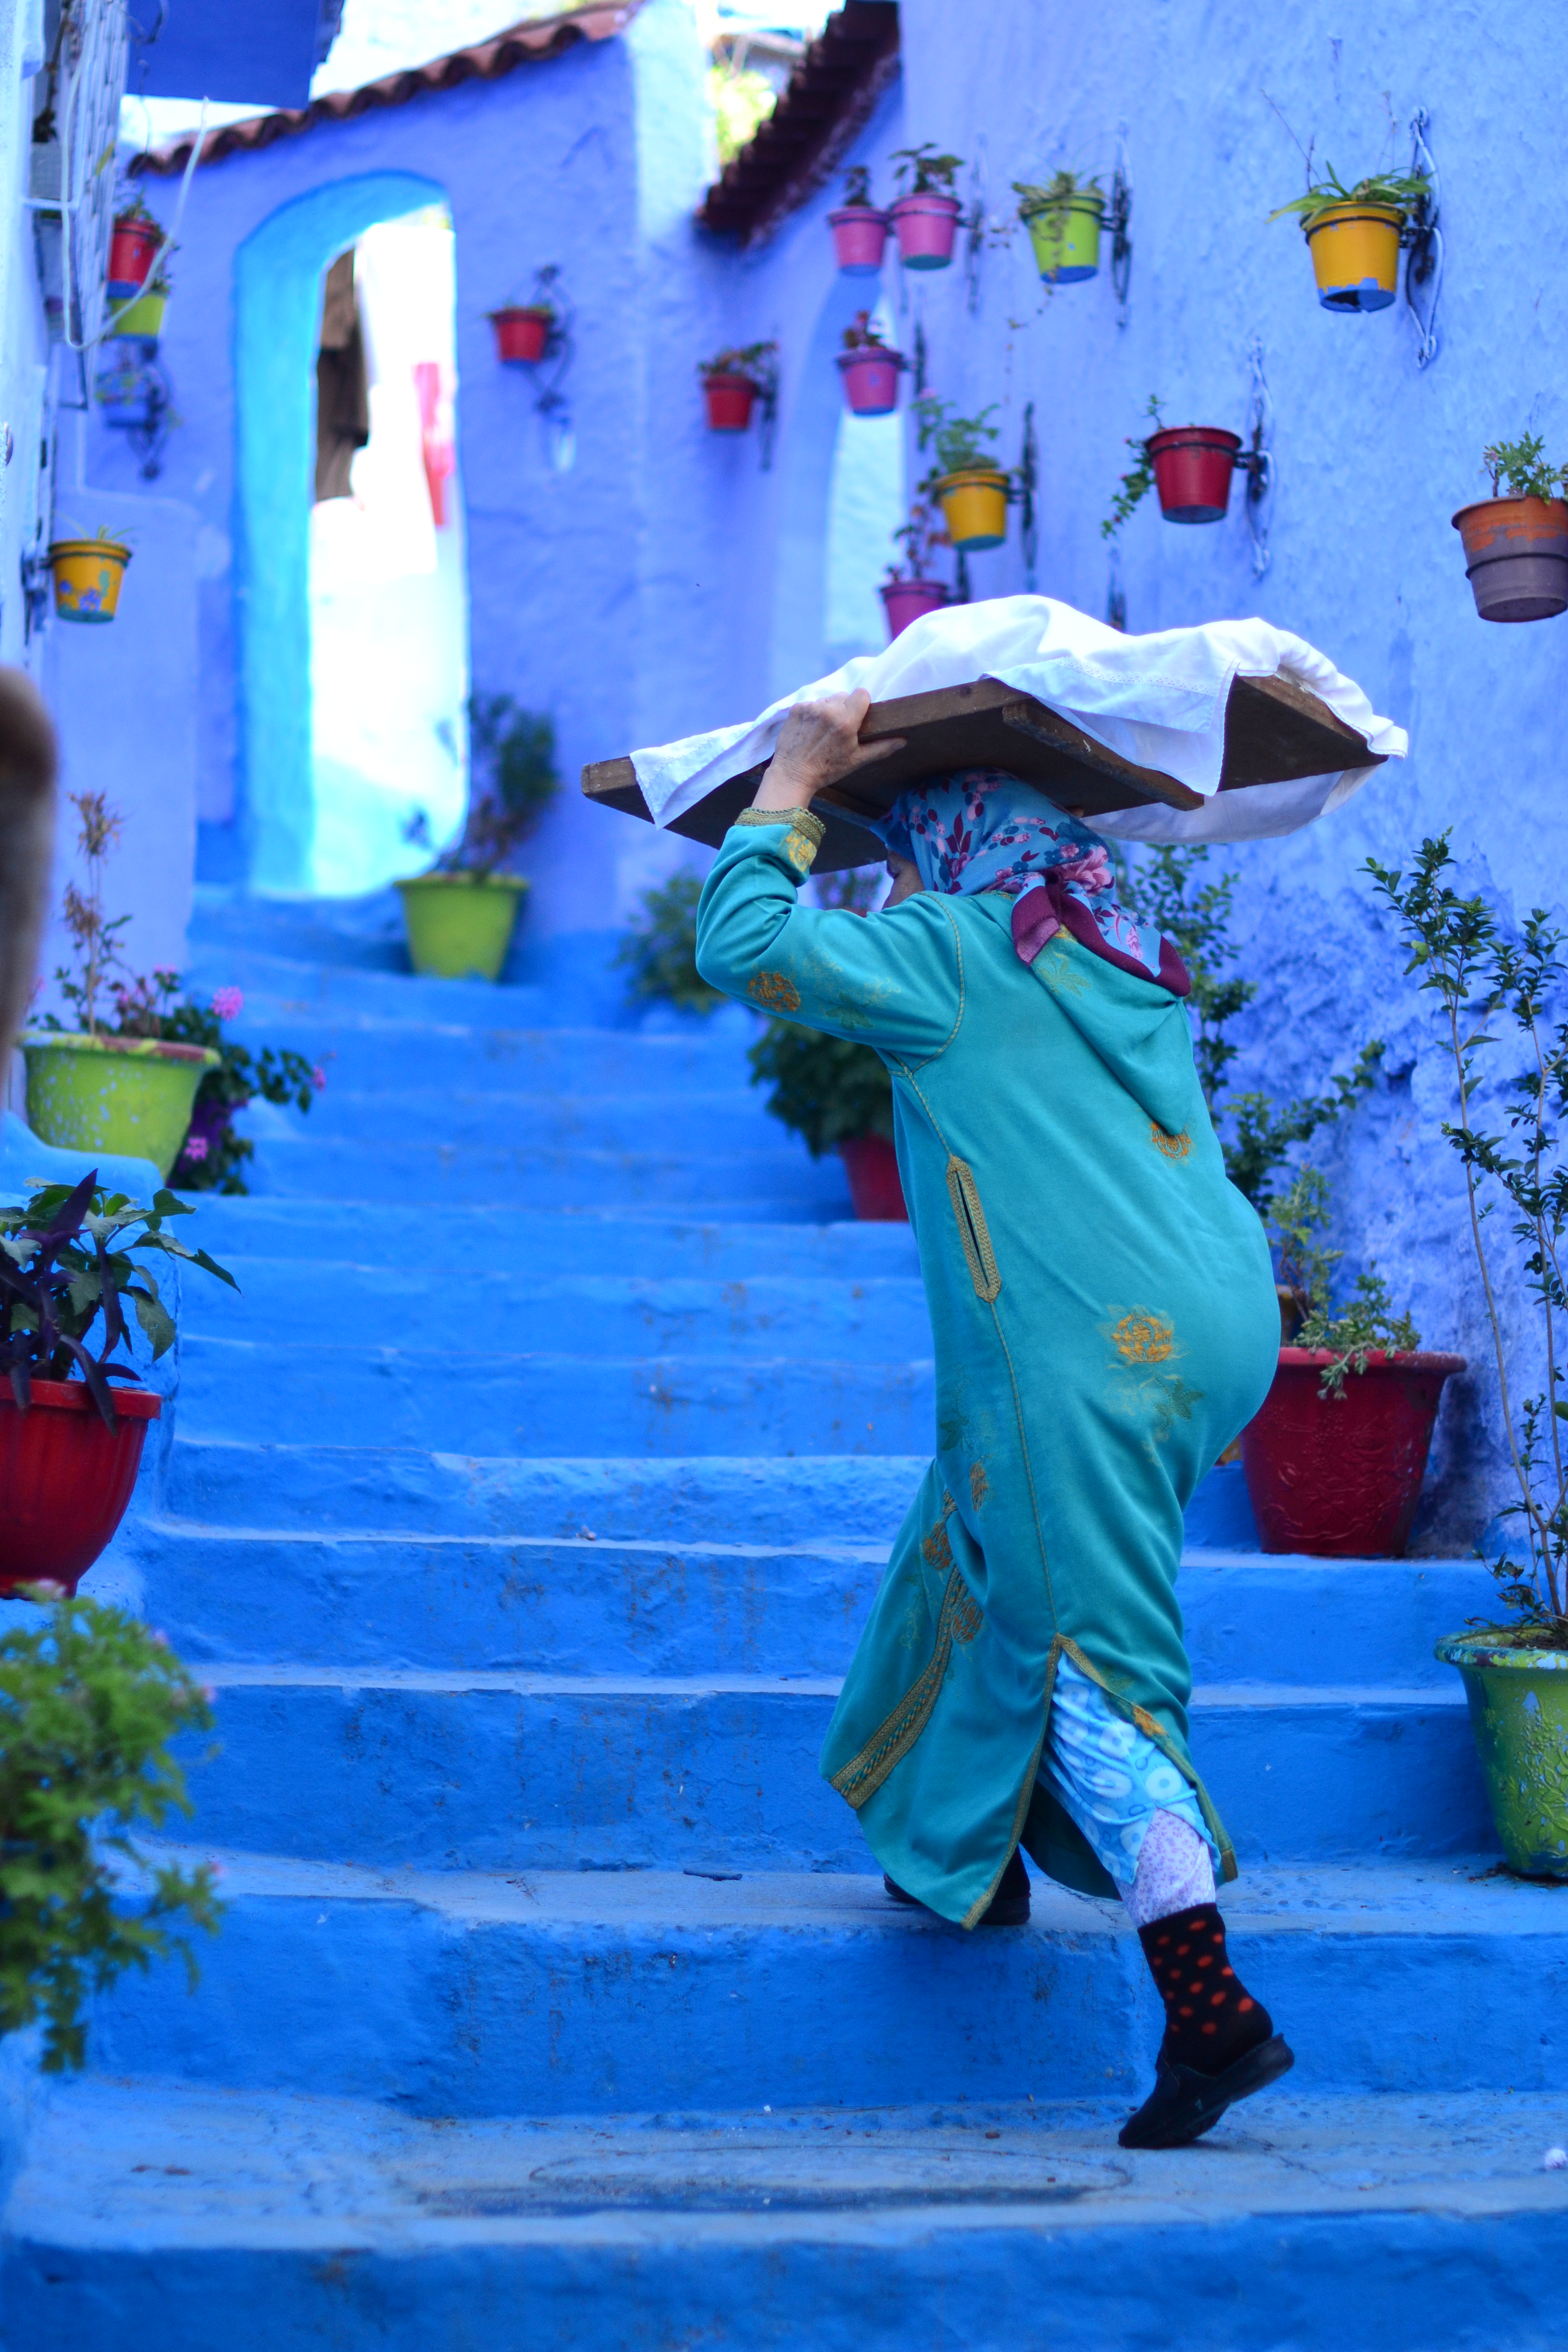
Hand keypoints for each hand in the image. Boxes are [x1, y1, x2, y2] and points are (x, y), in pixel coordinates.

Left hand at [752, 688, 904, 810]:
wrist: (793, 775)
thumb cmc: (827, 770)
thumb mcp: (856, 760)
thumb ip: (881, 747)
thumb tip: (903, 740)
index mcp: (845, 721)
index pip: (862, 693)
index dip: (862, 704)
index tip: (858, 717)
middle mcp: (828, 709)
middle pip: (844, 695)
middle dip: (845, 708)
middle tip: (839, 728)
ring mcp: (810, 707)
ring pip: (827, 699)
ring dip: (828, 709)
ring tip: (823, 730)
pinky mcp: (796, 708)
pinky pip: (811, 703)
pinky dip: (813, 713)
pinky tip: (810, 730)